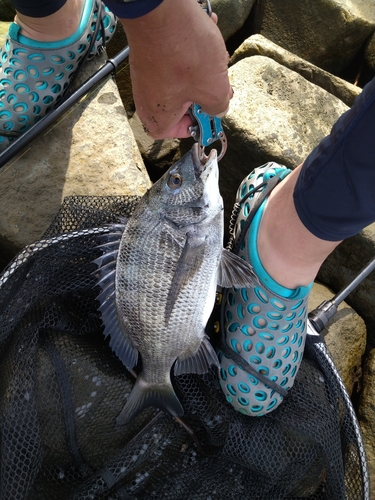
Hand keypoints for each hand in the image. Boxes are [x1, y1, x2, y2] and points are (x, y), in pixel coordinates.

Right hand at [120, 0, 231, 138]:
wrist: (160, 7)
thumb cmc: (184, 52)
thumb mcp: (214, 89)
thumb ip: (219, 107)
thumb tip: (218, 109)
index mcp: (158, 114)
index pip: (172, 133)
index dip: (193, 127)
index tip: (208, 115)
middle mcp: (148, 97)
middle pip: (179, 106)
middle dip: (202, 94)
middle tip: (218, 84)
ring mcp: (147, 74)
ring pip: (181, 81)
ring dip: (201, 71)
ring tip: (216, 56)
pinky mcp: (151, 54)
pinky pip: (175, 62)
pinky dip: (191, 53)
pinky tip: (205, 35)